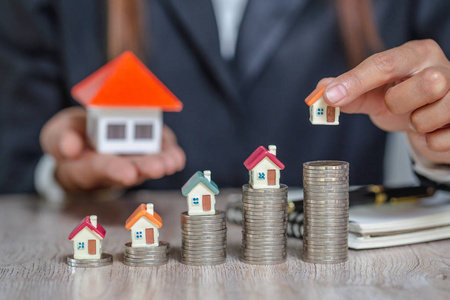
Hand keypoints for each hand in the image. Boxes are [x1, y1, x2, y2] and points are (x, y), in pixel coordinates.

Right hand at [40, 107, 185, 190]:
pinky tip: (177, 156)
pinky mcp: (149, 147)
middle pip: (132, 169)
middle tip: (159, 167)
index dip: (115, 170)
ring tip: (173, 162)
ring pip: (150, 164)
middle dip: (146, 167)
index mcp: (88, 165)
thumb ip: (61, 140)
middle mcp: (115, 167)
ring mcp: (134, 159)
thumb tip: (70, 148)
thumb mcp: (57, 135)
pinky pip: (161, 151)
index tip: (128, 174)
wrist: (87, 137)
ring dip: (163, 163)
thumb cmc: (72, 137)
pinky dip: (170, 152)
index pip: (101, 168)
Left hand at [320, 39, 449, 163]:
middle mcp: (443, 67)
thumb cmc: (405, 99)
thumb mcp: (375, 94)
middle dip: (401, 102)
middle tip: (396, 104)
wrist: (435, 118)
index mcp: (416, 54)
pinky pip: (442, 139)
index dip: (356, 81)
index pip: (385, 63)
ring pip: (436, 112)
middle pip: (427, 83)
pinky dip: (429, 140)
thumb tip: (322, 89)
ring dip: (417, 123)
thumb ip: (350, 92)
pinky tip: (430, 130)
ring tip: (416, 117)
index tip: (331, 96)